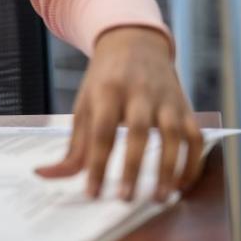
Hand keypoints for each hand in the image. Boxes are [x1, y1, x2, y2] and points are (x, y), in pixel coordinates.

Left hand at [36, 26, 203, 201]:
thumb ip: (72, 146)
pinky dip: (192, 162)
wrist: (134, 42)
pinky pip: (195, 137)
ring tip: (158, 198)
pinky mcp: (186, 107)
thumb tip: (45, 174)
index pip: (101, 130)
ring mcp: (165, 100)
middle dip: (131, 166)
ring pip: (172, 134)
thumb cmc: (104, 81)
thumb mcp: (84, 106)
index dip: (97, 163)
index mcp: (106, 91)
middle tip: (125, 198)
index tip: (92, 193)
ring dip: (168, 168)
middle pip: (137, 130)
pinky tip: (180, 186)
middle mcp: (138, 93)